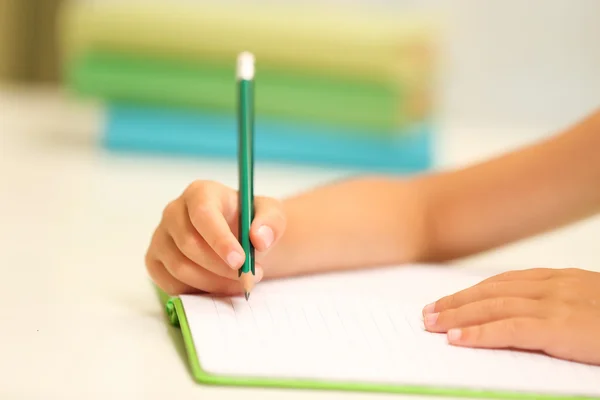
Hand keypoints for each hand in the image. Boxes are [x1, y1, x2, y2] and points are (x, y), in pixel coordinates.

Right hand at [145, 180, 285, 295]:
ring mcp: (161, 237)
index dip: (220, 240)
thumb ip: (271, 223)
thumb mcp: (271, 216)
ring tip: (241, 283)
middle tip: (250, 277)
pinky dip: (198, 292)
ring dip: (214, 283)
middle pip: (189, 245)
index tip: (240, 261)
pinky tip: (220, 287)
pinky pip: (171, 284)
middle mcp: (174, 211)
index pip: (202, 214)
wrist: (239, 239)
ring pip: (180, 268)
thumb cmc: (251, 222)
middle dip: (221, 267)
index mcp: (200, 193)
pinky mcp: (155, 261)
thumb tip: (259, 239)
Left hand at [422, 268, 599, 364]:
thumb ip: (559, 304)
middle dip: (456, 302)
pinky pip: (509, 329)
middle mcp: (554, 286)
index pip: (503, 283)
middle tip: (427, 313)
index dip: (471, 292)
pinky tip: (456, 339)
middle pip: (491, 291)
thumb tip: (525, 316)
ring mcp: (556, 305)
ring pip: (493, 306)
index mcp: (560, 280)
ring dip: (457, 315)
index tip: (447, 301)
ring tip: (432, 324)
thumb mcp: (589, 303)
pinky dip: (479, 333)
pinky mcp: (560, 327)